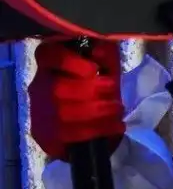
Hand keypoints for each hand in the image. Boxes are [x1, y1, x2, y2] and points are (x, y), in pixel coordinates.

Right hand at [28, 40, 124, 159]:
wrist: (98, 115)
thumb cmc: (101, 79)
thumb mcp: (106, 60)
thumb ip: (103, 53)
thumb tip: (97, 52)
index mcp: (50, 62)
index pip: (47, 55)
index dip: (68, 62)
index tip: (93, 69)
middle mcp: (39, 85)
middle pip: (56, 88)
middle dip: (90, 91)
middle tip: (112, 91)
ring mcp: (39, 111)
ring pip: (62, 113)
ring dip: (96, 112)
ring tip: (117, 109)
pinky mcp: (44, 135)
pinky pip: (67, 136)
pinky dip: (96, 130)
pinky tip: (115, 126)